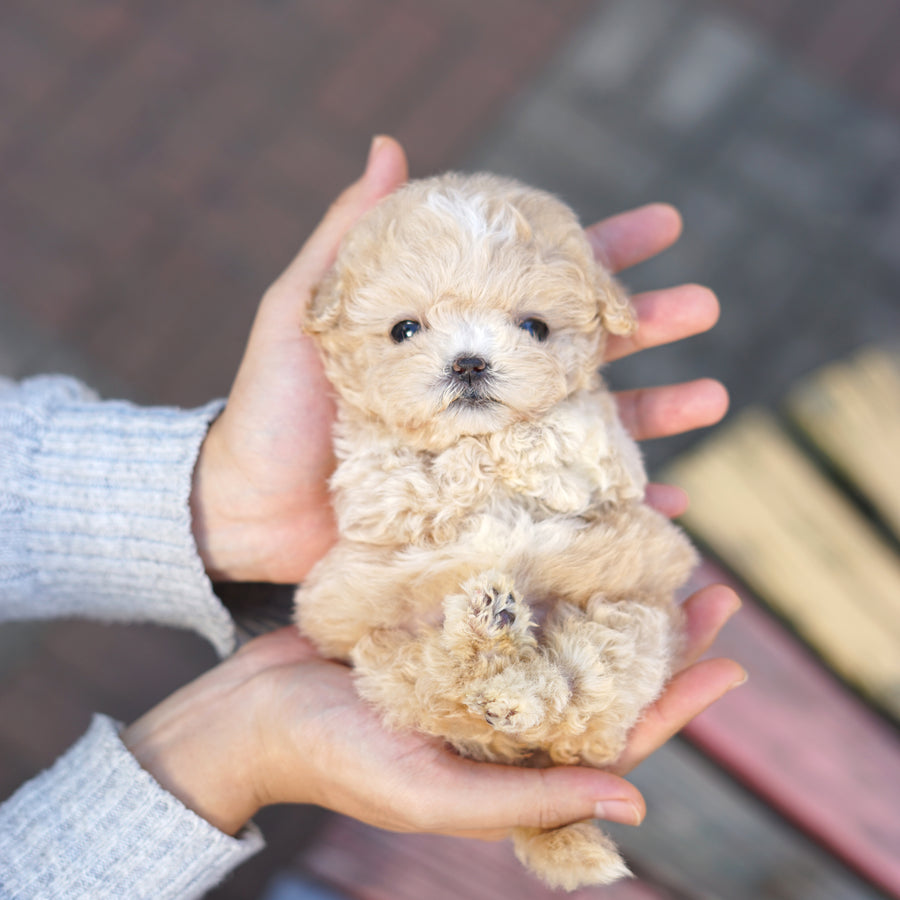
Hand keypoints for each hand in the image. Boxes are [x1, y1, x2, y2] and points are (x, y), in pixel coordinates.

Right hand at [122, 584, 744, 838]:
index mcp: (514, 751)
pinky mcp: (442, 612)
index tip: (731, 661)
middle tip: (712, 583)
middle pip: (601, 663)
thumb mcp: (433, 795)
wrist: (253, 713)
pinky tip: (570, 524)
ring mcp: (475, 653)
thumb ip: (529, 797)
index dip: (678, 702)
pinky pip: (508, 585)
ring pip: (562, 616)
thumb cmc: (337, 763)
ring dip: (609, 584)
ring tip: (657, 541)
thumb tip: (639, 805)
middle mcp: (505, 700)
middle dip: (659, 630)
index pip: (617, 731)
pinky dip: (543, 559)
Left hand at [189, 140, 725, 582]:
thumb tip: (388, 148)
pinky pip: (564, 504)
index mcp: (452, 338)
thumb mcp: (304, 313)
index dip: (599, 254)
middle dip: (651, 324)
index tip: (662, 227)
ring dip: (659, 409)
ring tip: (716, 394)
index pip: (535, 286)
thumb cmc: (272, 406)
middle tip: (706, 306)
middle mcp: (482, 389)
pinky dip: (616, 500)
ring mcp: (491, 450)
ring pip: (591, 423)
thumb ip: (347, 239)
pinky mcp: (486, 509)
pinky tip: (668, 497)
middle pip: (582, 349)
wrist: (247, 506)